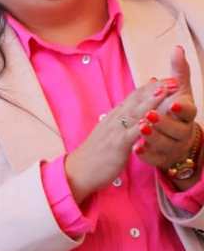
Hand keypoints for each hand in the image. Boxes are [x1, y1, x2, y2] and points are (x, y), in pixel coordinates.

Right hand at [65, 77, 166, 202]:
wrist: (78, 171)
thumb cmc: (94, 155)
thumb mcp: (107, 135)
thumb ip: (120, 124)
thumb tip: (131, 117)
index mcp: (113, 118)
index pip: (132, 98)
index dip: (148, 88)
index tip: (164, 80)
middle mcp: (113, 120)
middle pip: (135, 100)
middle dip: (154, 89)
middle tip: (172, 80)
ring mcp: (115, 131)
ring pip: (134, 113)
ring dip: (150, 101)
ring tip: (164, 91)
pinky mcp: (117, 145)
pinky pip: (132, 133)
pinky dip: (142, 125)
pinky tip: (152, 118)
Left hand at [135, 46, 200, 188]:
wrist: (175, 138)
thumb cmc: (174, 109)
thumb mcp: (179, 90)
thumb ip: (178, 72)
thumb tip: (177, 48)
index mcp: (187, 114)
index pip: (189, 111)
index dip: (181, 108)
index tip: (172, 103)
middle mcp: (183, 131)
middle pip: (176, 129)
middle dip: (163, 123)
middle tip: (150, 116)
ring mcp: (172, 145)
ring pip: (165, 144)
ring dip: (153, 136)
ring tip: (141, 128)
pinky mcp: (161, 157)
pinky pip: (154, 157)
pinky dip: (146, 153)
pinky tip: (136, 148)